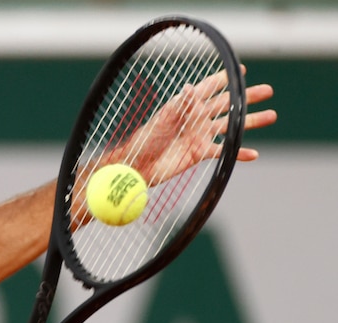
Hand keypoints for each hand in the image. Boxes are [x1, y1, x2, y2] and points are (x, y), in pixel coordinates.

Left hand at [120, 65, 276, 182]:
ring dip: (250, 121)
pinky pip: (223, 150)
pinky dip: (238, 152)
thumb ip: (179, 106)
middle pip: (226, 104)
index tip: (241, 70)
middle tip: (268, 90)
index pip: (209, 88)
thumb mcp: (162, 120)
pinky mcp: (199, 153)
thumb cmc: (145, 139)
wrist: (138, 165)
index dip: (224, 79)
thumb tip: (191, 88)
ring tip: (271, 115)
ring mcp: (200, 135)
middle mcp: (196, 118)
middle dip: (246, 97)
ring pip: (230, 126)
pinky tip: (253, 153)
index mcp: (186, 106)